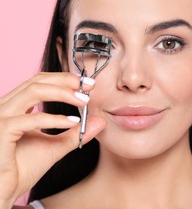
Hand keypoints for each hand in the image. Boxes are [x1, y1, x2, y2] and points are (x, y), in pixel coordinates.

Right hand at [0, 72, 105, 207]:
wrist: (4, 194)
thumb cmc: (21, 169)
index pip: (40, 81)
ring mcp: (0, 117)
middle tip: (90, 88)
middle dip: (67, 81)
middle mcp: (5, 107)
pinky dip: (55, 119)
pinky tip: (72, 122)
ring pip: (34, 91)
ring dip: (63, 93)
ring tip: (84, 102)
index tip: (89, 85)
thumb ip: (74, 133)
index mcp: (15, 107)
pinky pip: (30, 119)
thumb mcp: (55, 146)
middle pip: (37, 80)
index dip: (65, 79)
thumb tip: (99, 121)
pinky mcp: (0, 132)